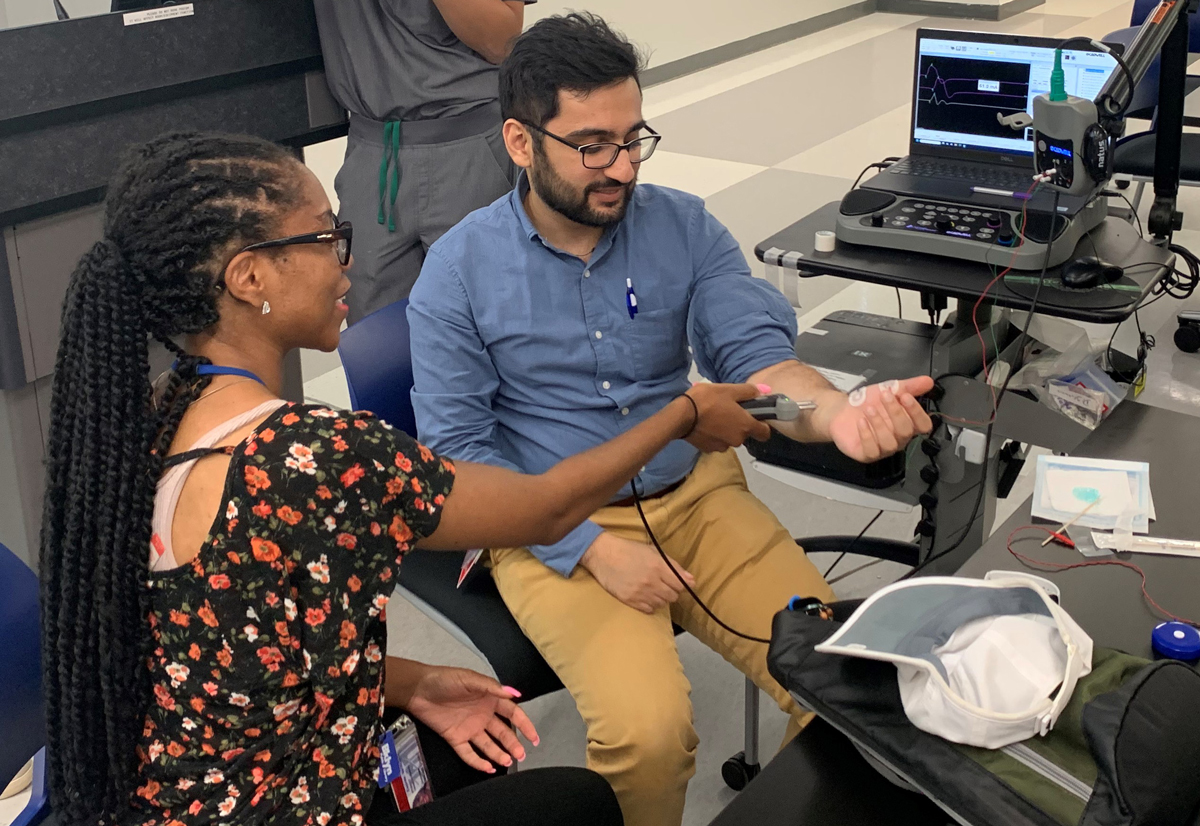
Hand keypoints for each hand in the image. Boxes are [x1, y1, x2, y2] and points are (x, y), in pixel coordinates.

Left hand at [403, 665, 538, 773]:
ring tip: (508, 762)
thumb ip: (492, 687)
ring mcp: (469, 728)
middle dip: (514, 744)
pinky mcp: (455, 738)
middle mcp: (482, 715)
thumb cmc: (444, 679)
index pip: (512, 714)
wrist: (418, 689)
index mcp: (489, 699)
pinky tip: (488, 768)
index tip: (533, 737)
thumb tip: (515, 693)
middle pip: (503, 733)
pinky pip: (469, 753)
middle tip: (522, 755)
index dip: (524, 725)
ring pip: (488, 745)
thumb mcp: (470, 679)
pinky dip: (478, 762)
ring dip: (499, 754)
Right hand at [580, 531, 695, 613]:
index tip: (676, 582)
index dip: (681, 585)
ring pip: (662, 604)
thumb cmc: (629, 550)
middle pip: (673, 596)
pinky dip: (650, 605)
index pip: (681, 585)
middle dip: (671, 592)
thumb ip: (674, 566)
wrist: (603, 555)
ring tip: (653, 589)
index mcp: (658, 566)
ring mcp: (640, 592)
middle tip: (663, 585)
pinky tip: (645, 596)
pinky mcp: (630, 600)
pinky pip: (649, 609)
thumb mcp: (653, 552)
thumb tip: (692, 580)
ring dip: (661, 598)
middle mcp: (651, 581)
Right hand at [681, 383, 771, 451]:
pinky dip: (714, 435)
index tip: (755, 416)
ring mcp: (722, 447)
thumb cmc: (707, 400)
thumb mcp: (729, 389)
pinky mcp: (708, 449)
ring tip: (713, 416)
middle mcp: (737, 440)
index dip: (763, 424)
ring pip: (730, 438)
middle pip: (745, 433)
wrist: (680, 416)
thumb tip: (763, 391)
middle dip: (739, 424)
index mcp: (746, 426)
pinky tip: (705, 425)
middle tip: (728, 409)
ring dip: (726, 430)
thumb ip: (748, 391)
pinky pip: (717, 441)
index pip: (765, 433)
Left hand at [820, 377, 934, 462]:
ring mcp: (883, 448)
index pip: (923, 424)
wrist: (842, 411)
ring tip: (869, 409)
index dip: (917, 412)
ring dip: (880, 424)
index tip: (905, 396)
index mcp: (908, 424)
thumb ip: (910, 386)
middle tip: (885, 396)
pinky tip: (861, 422)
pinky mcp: (866, 454)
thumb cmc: (868, 402)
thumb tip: (928, 381)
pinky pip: (871, 451)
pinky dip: (867, 435)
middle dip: (896, 412)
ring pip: (889, 443)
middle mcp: (898, 439)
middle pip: (905, 432)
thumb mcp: (889, 389)